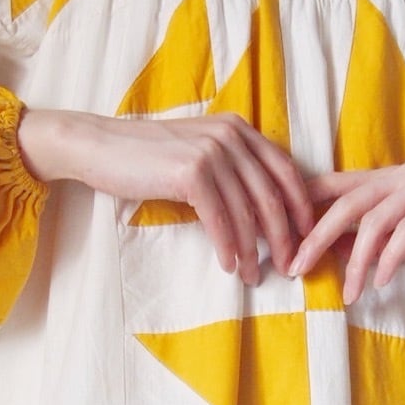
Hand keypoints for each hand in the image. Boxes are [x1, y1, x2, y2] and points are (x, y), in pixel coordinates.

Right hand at [17, 107, 314, 283]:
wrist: (99, 146)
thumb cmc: (146, 157)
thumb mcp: (197, 153)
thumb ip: (229, 168)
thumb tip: (259, 211)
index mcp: (238, 129)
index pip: (285, 170)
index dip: (300, 208)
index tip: (306, 239)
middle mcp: (231, 135)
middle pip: (271, 195)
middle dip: (285, 237)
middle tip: (290, 268)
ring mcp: (212, 151)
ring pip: (247, 212)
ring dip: (255, 250)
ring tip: (256, 276)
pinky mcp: (191, 172)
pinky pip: (220, 219)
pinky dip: (229, 247)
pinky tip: (230, 266)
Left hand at [287, 163, 404, 303]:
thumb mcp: (403, 239)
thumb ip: (367, 240)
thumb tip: (325, 252)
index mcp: (384, 180)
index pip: (332, 188)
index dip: (302, 211)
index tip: (278, 243)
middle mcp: (399, 176)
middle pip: (344, 202)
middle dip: (314, 237)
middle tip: (295, 268)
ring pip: (374, 220)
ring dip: (357, 260)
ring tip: (349, 292)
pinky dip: (391, 258)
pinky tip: (382, 281)